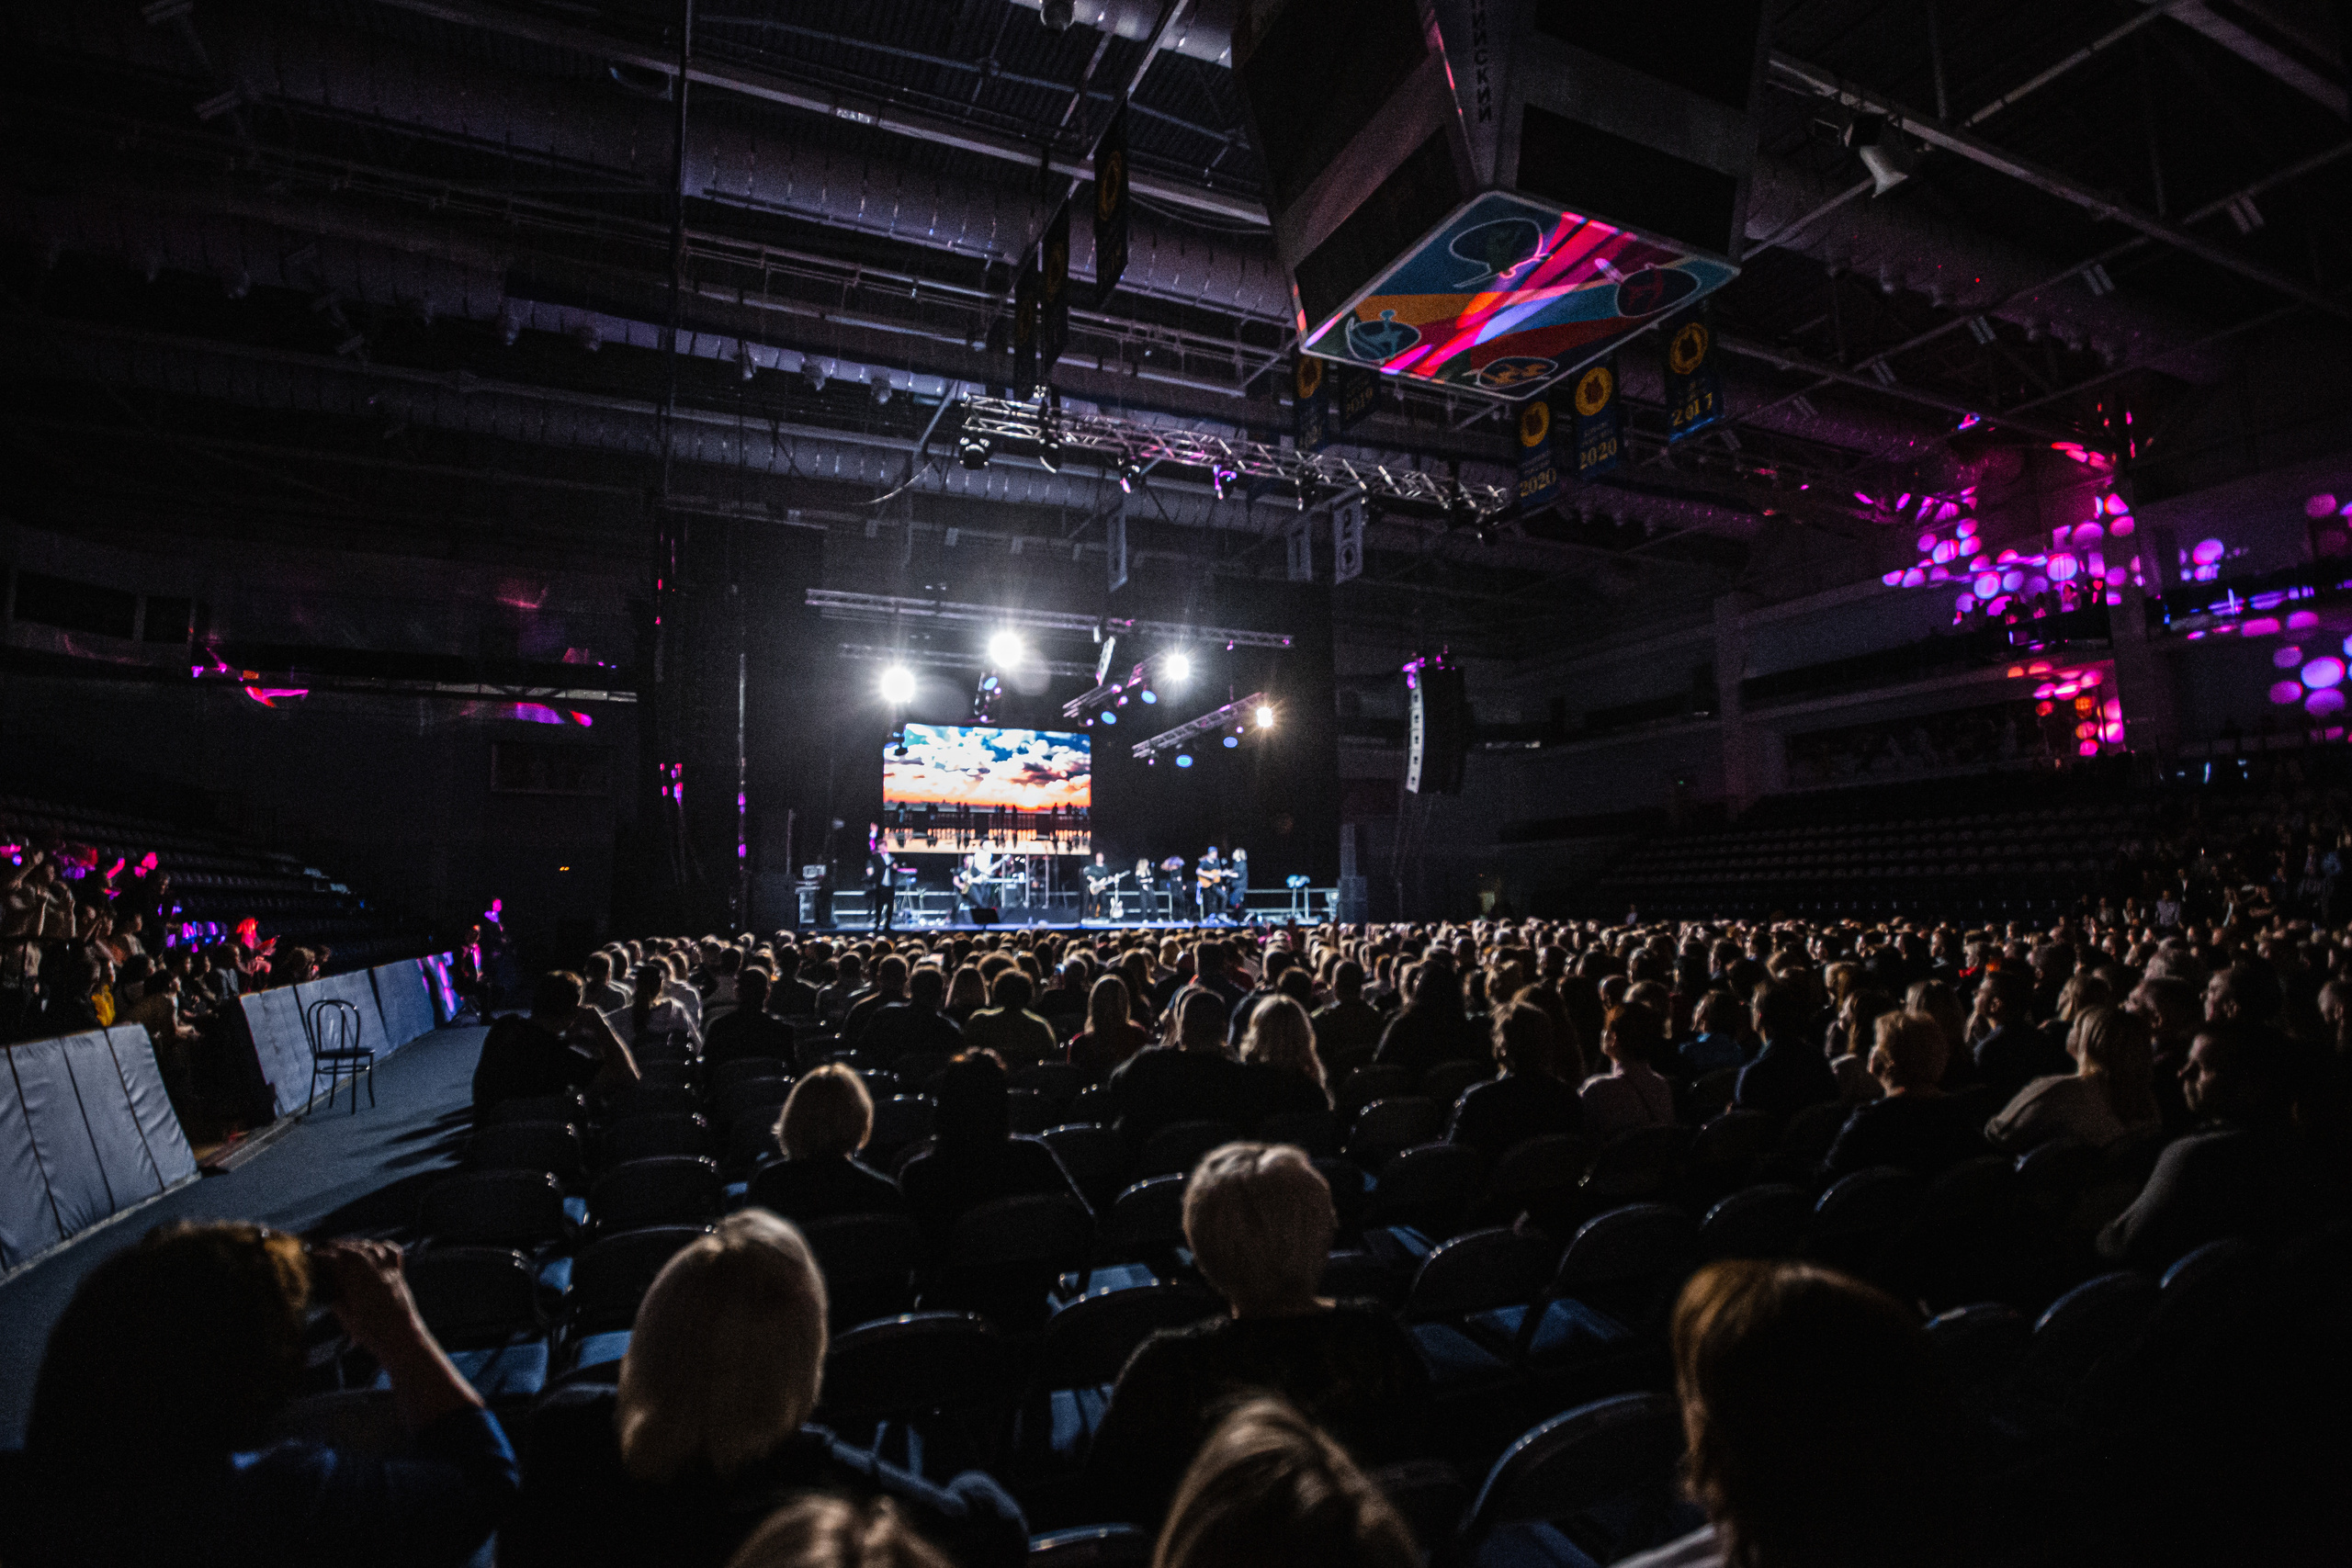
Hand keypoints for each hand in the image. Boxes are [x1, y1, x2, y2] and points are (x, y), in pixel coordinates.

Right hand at [313, 1239, 429, 1362]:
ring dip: (357, 1244)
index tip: (315, 1255)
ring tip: (345, 1246)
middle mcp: (377, 1276)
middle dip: (340, 1246)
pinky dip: (382, 1246)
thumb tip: (327, 1288)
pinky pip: (393, 1253)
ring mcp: (390, 1274)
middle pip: (356, 1251)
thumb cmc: (375, 1336)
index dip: (326, 1257)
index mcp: (361, 1288)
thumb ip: (337, 1301)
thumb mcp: (348, 1321)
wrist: (404, 1340)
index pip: (340, 1263)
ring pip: (373, 1249)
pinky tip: (374, 1248)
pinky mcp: (400, 1276)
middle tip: (326, 1247)